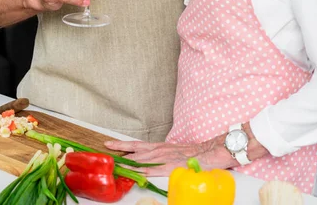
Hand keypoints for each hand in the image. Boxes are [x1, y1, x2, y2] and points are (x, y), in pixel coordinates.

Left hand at [104, 136, 232, 176]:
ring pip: (142, 158)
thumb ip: (163, 156)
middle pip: (136, 148)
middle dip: (121, 149)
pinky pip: (154, 169)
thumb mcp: (175, 152)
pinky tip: (134, 172)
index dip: (125, 145)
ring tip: (114, 160)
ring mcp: (165, 157)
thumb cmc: (194, 154)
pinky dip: (142, 170)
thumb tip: (153, 161)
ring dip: (128, 159)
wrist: (210, 152)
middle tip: (106, 147)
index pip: (138, 145)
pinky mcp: (171, 166)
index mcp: (160, 146)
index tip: (111, 145)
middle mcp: (160, 149)